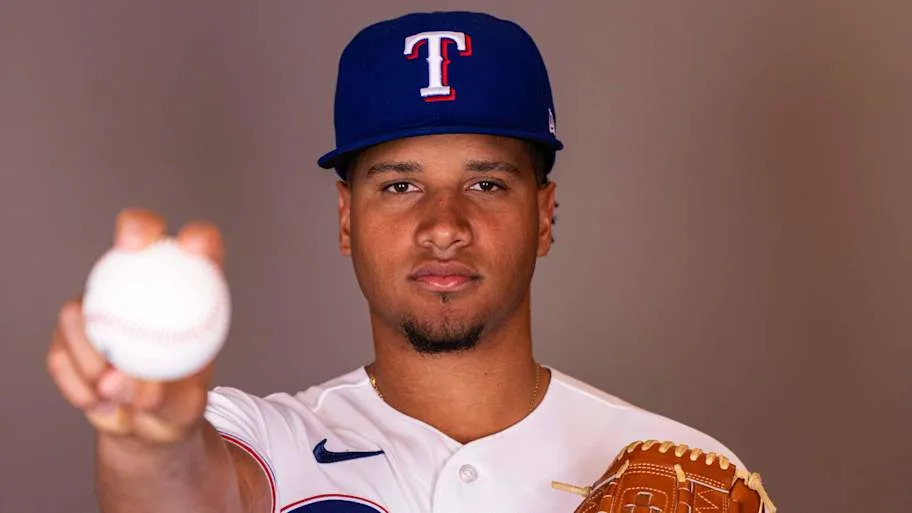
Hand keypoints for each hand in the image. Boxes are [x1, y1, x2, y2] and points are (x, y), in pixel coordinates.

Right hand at [46, 208, 225, 443]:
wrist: (145, 423)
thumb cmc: (176, 406)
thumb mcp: (181, 410)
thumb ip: (163, 399)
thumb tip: (130, 387)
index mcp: (188, 293)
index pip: (201, 249)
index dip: (198, 238)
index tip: (194, 249)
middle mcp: (142, 283)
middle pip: (138, 234)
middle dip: (136, 228)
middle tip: (131, 251)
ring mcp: (102, 301)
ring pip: (81, 305)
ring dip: (90, 352)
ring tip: (111, 390)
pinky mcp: (70, 332)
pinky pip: (60, 350)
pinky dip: (76, 380)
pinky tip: (96, 403)